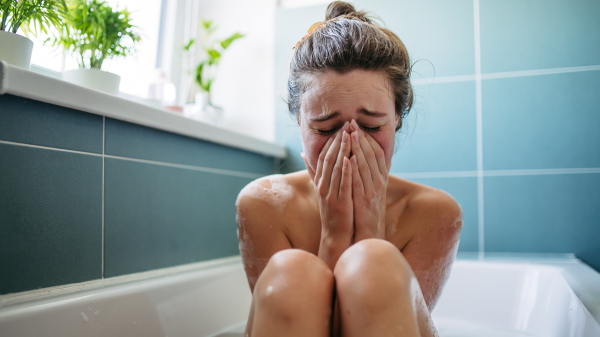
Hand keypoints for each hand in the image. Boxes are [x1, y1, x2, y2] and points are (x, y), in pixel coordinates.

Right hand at [302, 121, 352, 268]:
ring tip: (349, 135)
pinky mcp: (339, 203)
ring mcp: (330, 194)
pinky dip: (346, 171)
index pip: (323, 156)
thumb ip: (313, 171)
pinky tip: (351, 159)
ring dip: (342, 151)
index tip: (340, 127)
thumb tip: (303, 153)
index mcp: (320, 181)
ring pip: (335, 168)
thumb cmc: (333, 211)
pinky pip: (342, 184)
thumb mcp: (321, 188)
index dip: (331, 141)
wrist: (336, 236)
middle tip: (346, 124)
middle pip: (329, 159)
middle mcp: (323, 186)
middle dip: (338, 141)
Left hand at [349, 119, 387, 241]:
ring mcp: (373, 192)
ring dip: (359, 149)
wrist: (369, 235)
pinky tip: (350, 159)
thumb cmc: (367, 212)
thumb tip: (362, 158)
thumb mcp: (370, 190)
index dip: (368, 138)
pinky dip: (355, 170)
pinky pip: (360, 183)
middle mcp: (379, 183)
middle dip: (362, 138)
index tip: (357, 125)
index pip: (377, 153)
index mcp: (381, 179)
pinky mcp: (365, 201)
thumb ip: (369, 175)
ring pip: (366, 166)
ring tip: (351, 134)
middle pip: (372, 156)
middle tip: (352, 123)